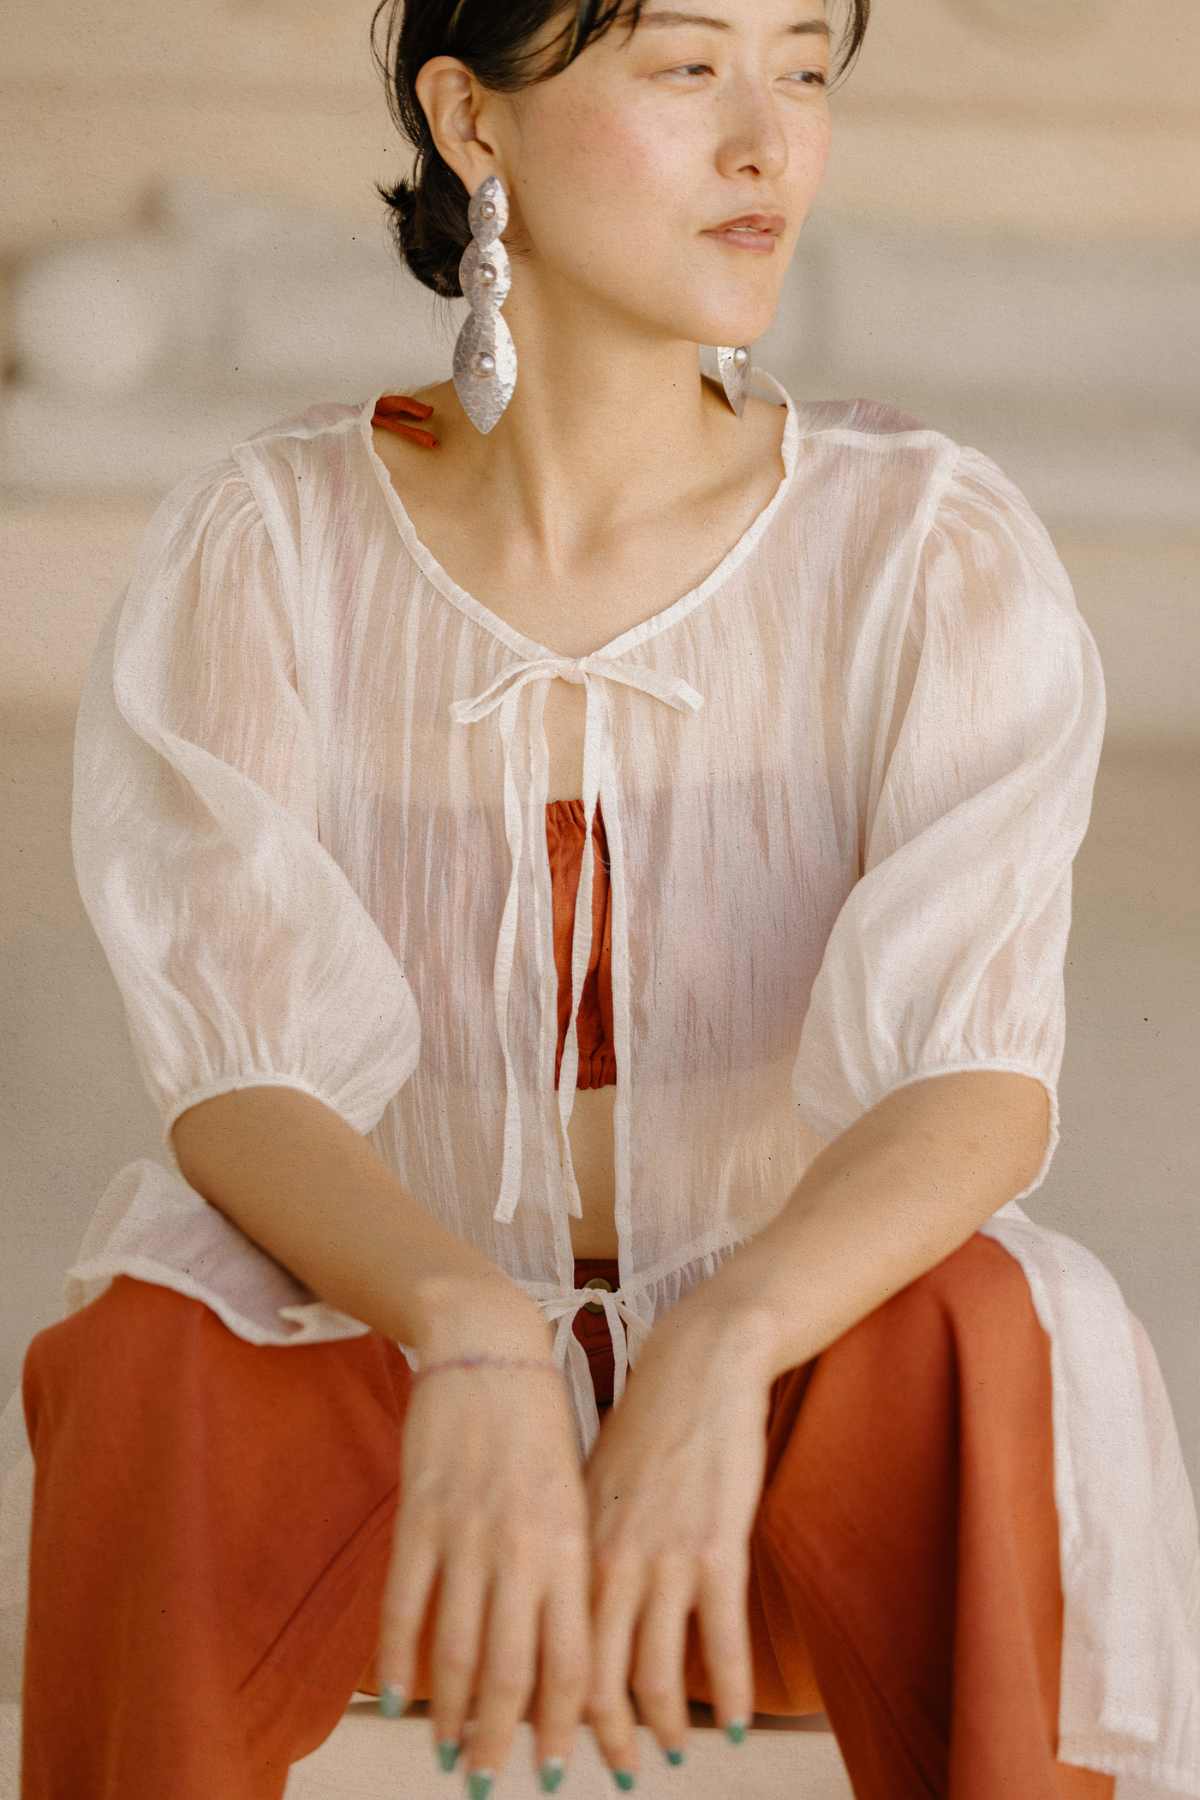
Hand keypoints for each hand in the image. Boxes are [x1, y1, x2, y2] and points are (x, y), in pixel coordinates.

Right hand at [376, 1300, 592, 1793]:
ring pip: (459, 1648)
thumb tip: (565, 1654)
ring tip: (452, 1755)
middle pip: (514, 1670)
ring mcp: (467, 1534)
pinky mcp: (420, 1517)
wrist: (489, 1349)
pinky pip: (405, 1605)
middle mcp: (524, 1549)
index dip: (563, 1722)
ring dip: (455, 1713)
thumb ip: (569, 1569)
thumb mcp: (576, 1495)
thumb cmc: (542, 1427)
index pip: (573, 1658)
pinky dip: (400, 1659)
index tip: (555, 1768)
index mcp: (572, 1545)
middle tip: (493, 1783)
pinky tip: (401, 1698)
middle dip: (504, 1738)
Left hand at [581, 1297, 775, 1779]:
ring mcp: (663, 1558)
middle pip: (594, 1679)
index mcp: (569, 1545)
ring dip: (661, 1727)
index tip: (542, 1747)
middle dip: (598, 1739)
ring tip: (669, 1753)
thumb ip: (577, 1549)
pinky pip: (721, 1642)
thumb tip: (560, 1608)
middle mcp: (608, 1561)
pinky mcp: (717, 1547)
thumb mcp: (590, 1485)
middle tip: (610, 1774)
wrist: (695, 1364)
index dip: (542, 1711)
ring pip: (655, 1675)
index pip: (544, 1651)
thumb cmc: (643, 1425)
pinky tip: (735, 1725)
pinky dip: (729, 1693)